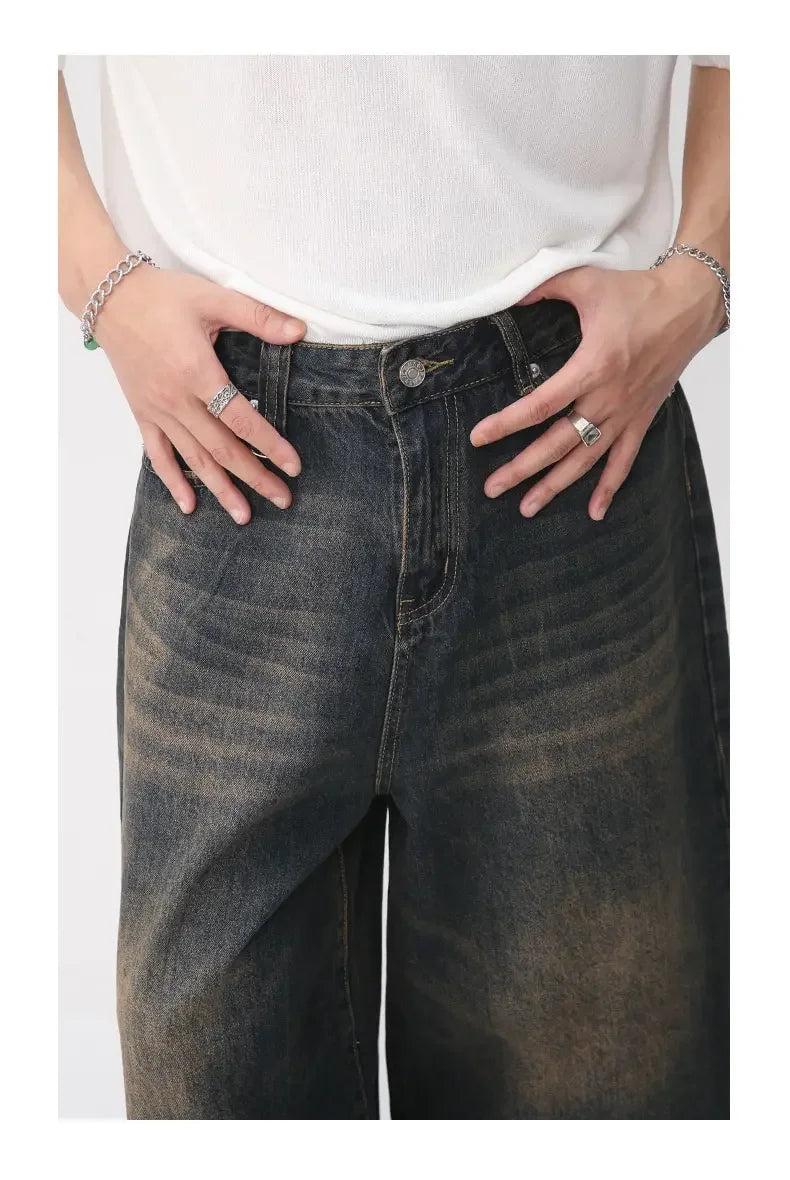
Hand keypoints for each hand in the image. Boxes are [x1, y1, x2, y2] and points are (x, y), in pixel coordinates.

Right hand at [93, 262, 306, 523]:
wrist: (108, 297)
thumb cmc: (163, 296)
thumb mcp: (214, 297)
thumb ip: (258, 317)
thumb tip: (299, 331)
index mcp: (197, 372)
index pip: (241, 419)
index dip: (269, 445)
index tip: (293, 466)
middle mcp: (176, 399)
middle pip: (221, 449)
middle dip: (254, 477)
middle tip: (282, 499)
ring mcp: (157, 411)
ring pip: (193, 459)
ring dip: (220, 489)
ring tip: (244, 515)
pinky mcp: (142, 414)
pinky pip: (157, 455)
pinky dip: (173, 481)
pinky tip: (189, 505)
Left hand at [470, 262, 723, 519]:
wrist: (690, 305)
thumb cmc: (638, 293)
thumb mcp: (586, 282)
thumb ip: (546, 288)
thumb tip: (511, 295)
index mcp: (592, 367)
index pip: (540, 405)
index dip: (507, 424)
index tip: (478, 438)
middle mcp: (608, 398)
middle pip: (558, 443)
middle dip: (523, 468)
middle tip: (493, 487)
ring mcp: (626, 413)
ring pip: (586, 459)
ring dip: (556, 486)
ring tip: (528, 508)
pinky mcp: (642, 418)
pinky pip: (624, 460)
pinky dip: (610, 488)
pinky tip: (594, 512)